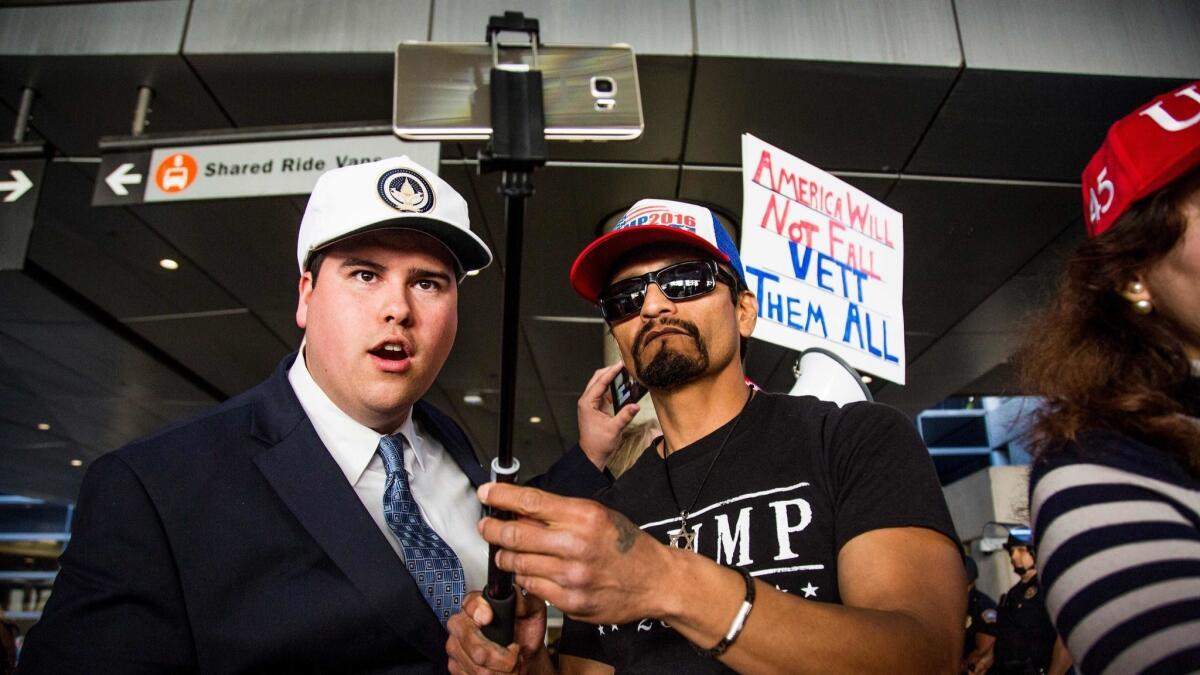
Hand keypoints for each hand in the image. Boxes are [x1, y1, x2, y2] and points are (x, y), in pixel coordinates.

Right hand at [446, 589, 547, 674]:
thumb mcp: (533, 611)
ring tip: (512, 664)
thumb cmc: (525, 631)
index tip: (489, 617)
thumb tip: (516, 597)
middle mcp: (461, 624)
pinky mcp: (456, 667)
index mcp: (475, 604)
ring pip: (476, 666)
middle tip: (515, 654)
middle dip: (500, 657)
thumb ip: (525, 601)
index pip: (470, 605)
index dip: (478, 611)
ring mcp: (456, 647)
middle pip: (474, 645)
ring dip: (501, 670)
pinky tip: (501, 671)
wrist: (523, 655)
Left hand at [477, 482, 674, 625]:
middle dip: (493, 529)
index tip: (486, 492)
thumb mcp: (598, 516)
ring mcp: (573, 576)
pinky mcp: (571, 602)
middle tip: (487, 526)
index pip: (530, 501)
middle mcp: (577, 545)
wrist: (656, 580)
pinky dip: (525, 578)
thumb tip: (519, 508)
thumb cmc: (626, 546)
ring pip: (519, 563)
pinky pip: (532, 587)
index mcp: (585, 516)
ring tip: (509, 551)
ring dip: (507, 556)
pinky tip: (531, 571)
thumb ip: (560, 513)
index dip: (501, 496)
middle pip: (516, 534)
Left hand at [577, 363, 640, 469]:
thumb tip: (636, 405)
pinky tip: (622, 386)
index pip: (600, 382)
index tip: (621, 364)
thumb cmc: (599, 443)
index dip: (611, 372)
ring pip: (599, 384)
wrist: (592, 454)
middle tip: (624, 365)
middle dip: (610, 371)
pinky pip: (603, 392)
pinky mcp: (595, 406)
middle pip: (597, 378)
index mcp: (587, 403)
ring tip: (624, 372)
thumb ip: (625, 416)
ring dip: (610, 378)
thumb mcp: (614, 429)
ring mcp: (590, 403)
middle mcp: (587, 400)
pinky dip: (611, 387)